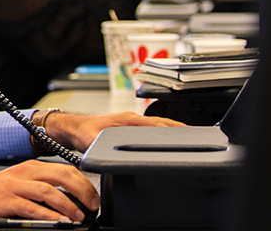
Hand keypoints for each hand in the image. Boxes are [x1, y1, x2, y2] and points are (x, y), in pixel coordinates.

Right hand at [0, 159, 98, 222]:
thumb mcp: (21, 183)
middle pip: (61, 175)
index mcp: (31, 167)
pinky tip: (58, 222)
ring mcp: (15, 185)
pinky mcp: (7, 199)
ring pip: (49, 191)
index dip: (83, 183)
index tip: (93, 197)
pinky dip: (48, 215)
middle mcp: (25, 172)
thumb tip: (68, 199)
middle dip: (81, 191)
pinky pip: (32, 206)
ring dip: (68, 205)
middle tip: (92, 206)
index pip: (65, 170)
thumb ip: (42, 187)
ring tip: (78, 216)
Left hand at [45, 111, 185, 151]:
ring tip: (188, 139)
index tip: (188, 136)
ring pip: (159, 125)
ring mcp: (132, 123)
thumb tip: (111, 151)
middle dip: (180, 130)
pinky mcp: (130, 127)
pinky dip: (164, 133)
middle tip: (197, 138)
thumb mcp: (92, 142)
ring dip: (173, 130)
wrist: (73, 129)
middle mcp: (132, 119)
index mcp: (128, 120)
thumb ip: (102, 146)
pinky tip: (168, 141)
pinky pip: (152, 129)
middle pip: (162, 123)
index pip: (157, 125)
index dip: (173, 131)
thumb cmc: (82, 132)